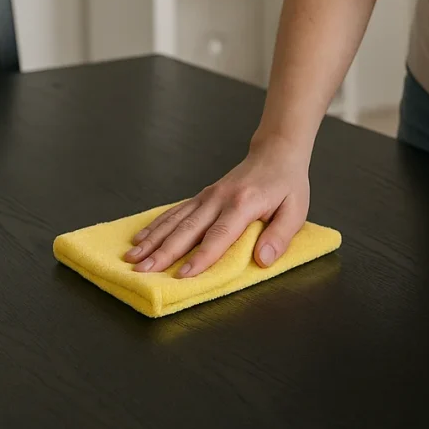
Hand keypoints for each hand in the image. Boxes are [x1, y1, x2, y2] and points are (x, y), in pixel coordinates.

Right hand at [124, 141, 309, 277]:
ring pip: (175, 220)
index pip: (219, 235)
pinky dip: (155, 226)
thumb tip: (263, 259)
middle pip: (187, 229)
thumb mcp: (295, 210)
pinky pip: (174, 212)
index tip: (183, 275)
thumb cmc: (286, 185)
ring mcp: (206, 196)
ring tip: (132, 258)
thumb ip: (279, 236)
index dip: (201, 257)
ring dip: (152, 240)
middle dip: (164, 252)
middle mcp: (219, 199)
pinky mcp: (201, 197)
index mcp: (243, 203)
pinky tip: (140, 239)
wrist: (275, 153)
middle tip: (143, 271)